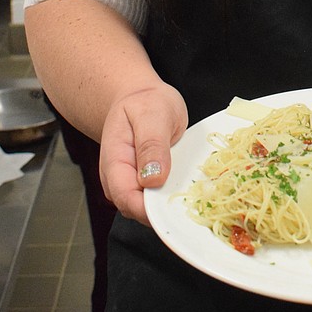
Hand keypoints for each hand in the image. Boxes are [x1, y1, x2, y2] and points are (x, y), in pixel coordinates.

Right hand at [98, 81, 188, 224]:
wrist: (139, 99)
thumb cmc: (145, 103)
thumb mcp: (152, 114)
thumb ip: (151, 145)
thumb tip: (153, 179)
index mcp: (114, 162)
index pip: (126, 199)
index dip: (150, 210)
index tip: (178, 206)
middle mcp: (117, 180)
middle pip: (136, 211)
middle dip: (164, 212)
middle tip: (196, 200)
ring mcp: (130, 184)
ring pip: (147, 210)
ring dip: (170, 207)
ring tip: (196, 193)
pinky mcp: (144, 186)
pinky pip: (157, 200)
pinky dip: (172, 198)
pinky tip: (189, 189)